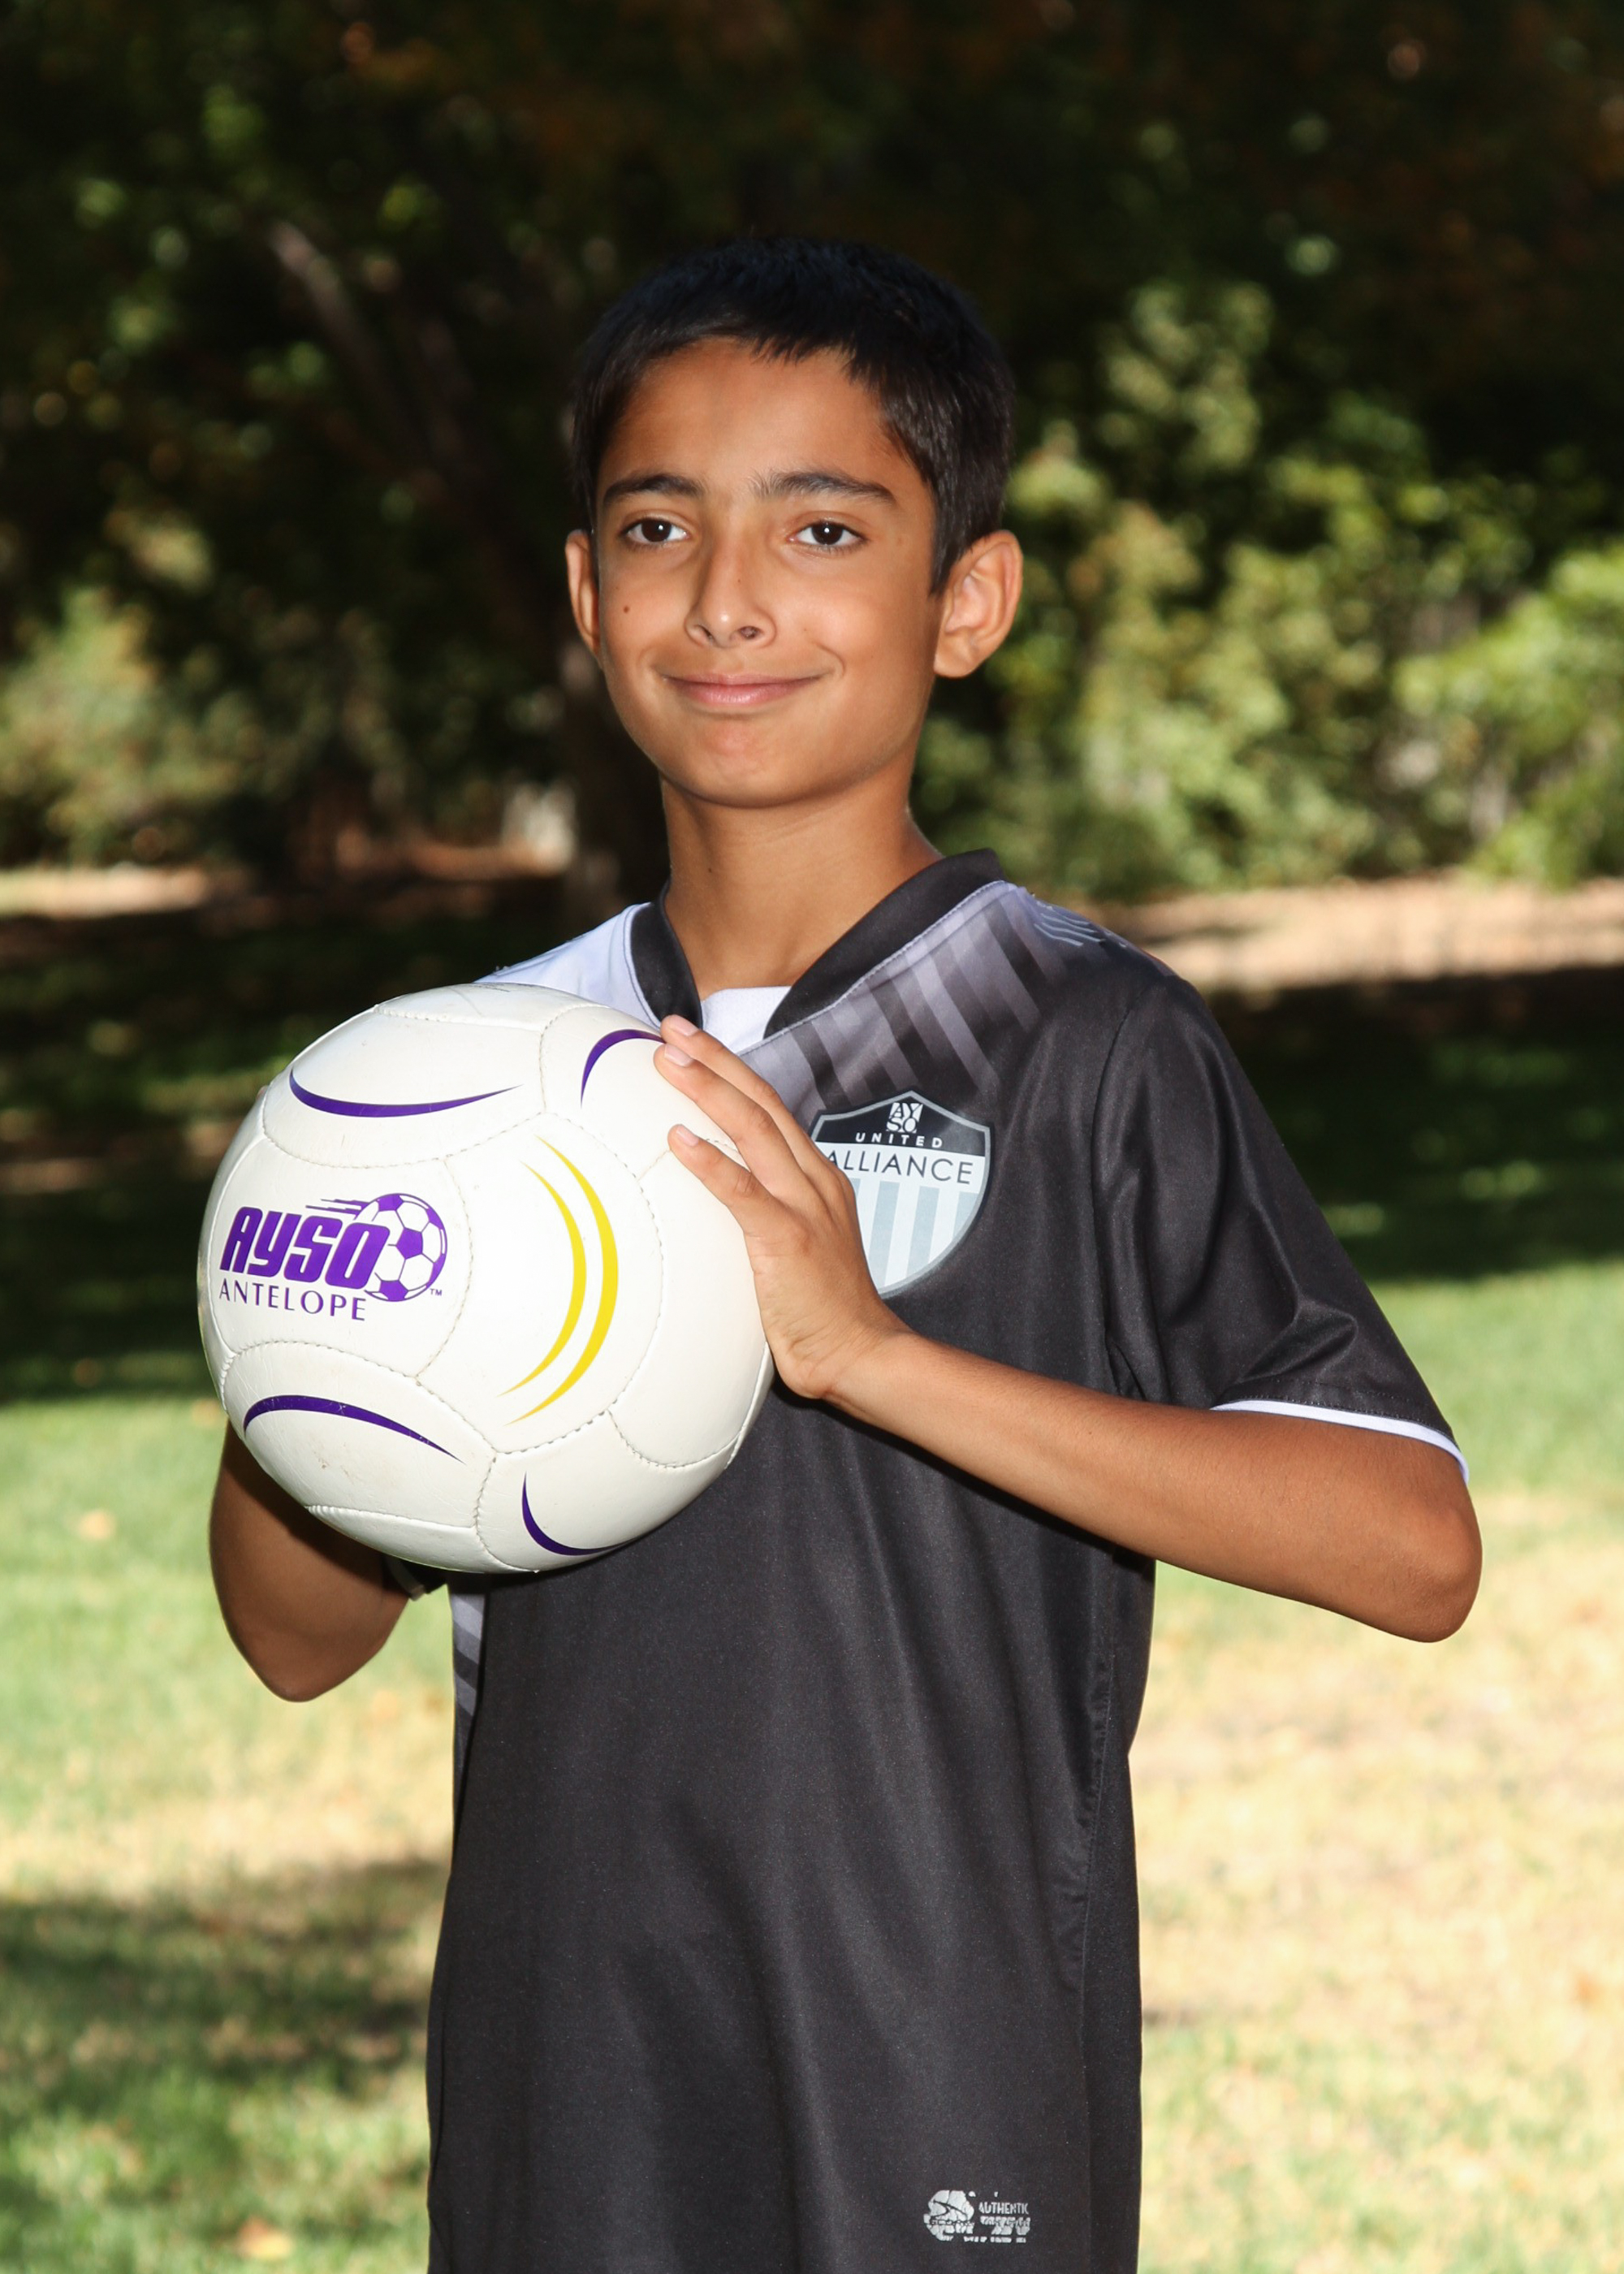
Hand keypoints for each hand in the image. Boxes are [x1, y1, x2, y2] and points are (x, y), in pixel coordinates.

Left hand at [655, 1016, 906, 1402]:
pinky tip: (677, 1140)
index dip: (731, 1071)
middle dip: (715, 1059)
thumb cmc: (823, 1312)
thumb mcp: (797, 1247)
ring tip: (668, 1060)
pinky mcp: (789, 1240)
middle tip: (671, 1027)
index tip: (692, 1044)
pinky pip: (744, 1193)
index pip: (770, 1109)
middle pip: (761, 1102)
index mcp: (816, 1179)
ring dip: (708, 1090)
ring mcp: (804, 1206)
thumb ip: (762, 1218)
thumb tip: (713, 1208)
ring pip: (754, 1130)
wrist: (863, 1354)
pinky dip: (710, 1163)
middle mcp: (812, 1181)